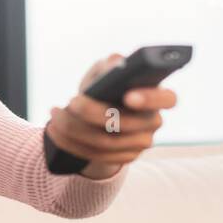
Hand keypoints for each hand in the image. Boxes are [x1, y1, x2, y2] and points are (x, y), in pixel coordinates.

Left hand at [46, 53, 177, 178]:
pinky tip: (54, 130)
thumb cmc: (106, 85)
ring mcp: (140, 143)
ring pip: (106, 142)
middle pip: (124, 124)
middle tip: (71, 102)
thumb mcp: (107, 70)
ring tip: (55, 115)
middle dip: (93, 113)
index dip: (151, 99)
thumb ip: (112, 64)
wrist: (96, 114)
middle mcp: (153, 122)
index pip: (168, 99)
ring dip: (74, 129)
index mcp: (157, 96)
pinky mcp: (123, 158)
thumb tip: (115, 65)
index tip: (128, 96)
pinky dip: (71, 143)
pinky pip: (95, 155)